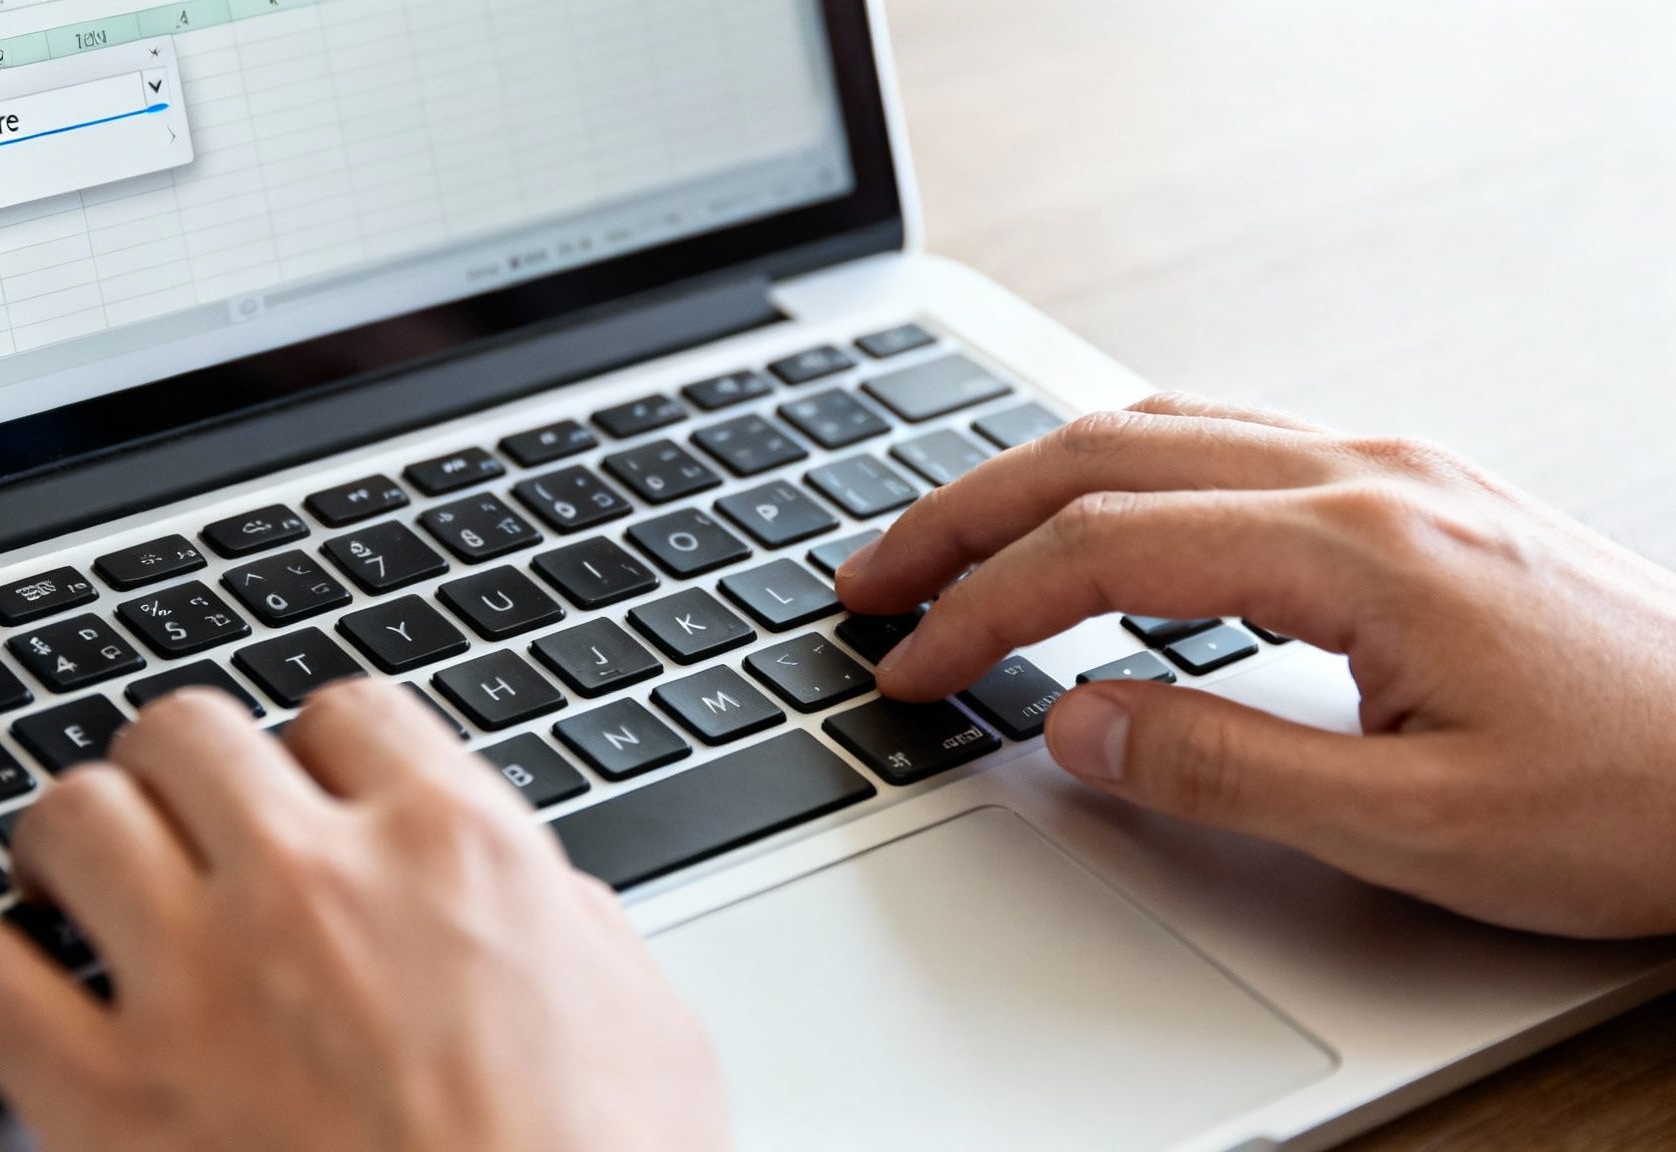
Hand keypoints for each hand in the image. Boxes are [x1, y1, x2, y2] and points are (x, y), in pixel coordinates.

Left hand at [0, 681, 727, 1151]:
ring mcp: (201, 985)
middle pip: (190, 732)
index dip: (320, 745)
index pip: (346, 711)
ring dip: (74, 835)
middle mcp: (317, 885)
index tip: (308, 783)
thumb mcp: (648, 1028)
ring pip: (76, 815)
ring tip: (77, 870)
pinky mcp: (107, 1100)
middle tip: (182, 812)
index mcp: (458, 850)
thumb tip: (549, 907)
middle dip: (182, 767)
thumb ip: (576, 931)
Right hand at [837, 393, 1675, 938]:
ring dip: (1034, 479)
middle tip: (874, 580)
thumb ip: (1221, 769)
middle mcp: (1365, 476)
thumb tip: (1070, 724)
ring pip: (1161, 428)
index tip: (911, 667)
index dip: (982, 609)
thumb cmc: (1636, 796)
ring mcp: (1392, 471)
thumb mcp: (1417, 828)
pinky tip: (1095, 513)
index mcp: (1355, 547)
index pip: (1102, 551)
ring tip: (950, 541)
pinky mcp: (1411, 494)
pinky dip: (1120, 469)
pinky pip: (1226, 440)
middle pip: (1104, 454)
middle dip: (965, 515)